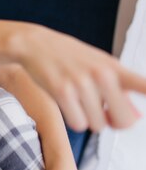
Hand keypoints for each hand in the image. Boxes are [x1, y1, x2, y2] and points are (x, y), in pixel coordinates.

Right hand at [14, 24, 145, 131]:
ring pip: (99, 126)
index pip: (145, 86)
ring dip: (89, 119)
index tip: (141, 112)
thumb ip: (119, 88)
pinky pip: (78, 124)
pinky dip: (73, 119)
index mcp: (115, 67)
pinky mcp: (62, 92)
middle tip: (103, 112)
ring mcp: (81, 84)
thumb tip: (136, 116)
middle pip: (125, 121)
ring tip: (79, 102)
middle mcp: (102, 75)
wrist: (34, 43)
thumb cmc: (68, 55)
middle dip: (114, 122)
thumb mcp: (98, 64)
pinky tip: (67, 104)